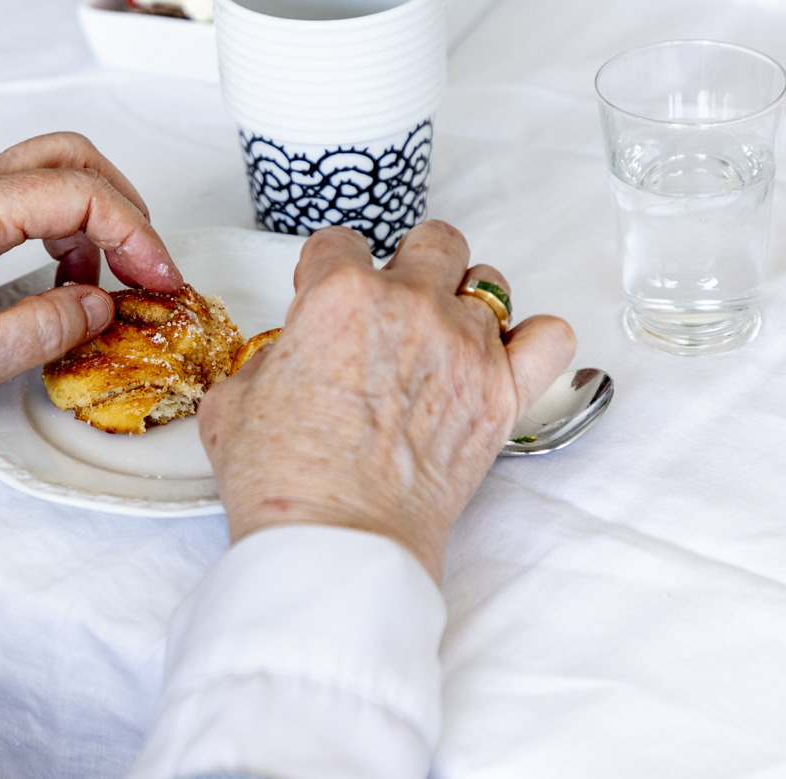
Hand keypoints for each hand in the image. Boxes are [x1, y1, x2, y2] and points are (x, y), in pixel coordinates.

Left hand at [0, 132, 181, 489]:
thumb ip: (49, 326)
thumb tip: (103, 306)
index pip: (82, 195)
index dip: (136, 236)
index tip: (162, 280)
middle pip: (70, 157)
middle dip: (125, 205)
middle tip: (151, 264)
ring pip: (47, 173)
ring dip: (92, 216)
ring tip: (109, 283)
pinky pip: (20, 199)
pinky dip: (59, 227)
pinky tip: (65, 280)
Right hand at [198, 222, 575, 582]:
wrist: (337, 544)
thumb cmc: (285, 482)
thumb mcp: (235, 401)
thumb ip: (269, 360)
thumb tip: (288, 362)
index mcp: (340, 296)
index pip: (339, 243)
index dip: (323, 270)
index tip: (319, 295)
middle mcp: (411, 307)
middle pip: (431, 242)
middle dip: (405, 265)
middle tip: (386, 309)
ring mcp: (466, 348)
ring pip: (488, 283)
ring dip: (461, 302)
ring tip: (439, 339)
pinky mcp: (503, 396)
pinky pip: (550, 338)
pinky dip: (533, 339)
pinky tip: (504, 356)